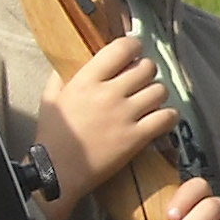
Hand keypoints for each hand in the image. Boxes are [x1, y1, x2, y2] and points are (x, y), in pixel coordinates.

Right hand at [32, 36, 176, 215]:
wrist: (57, 172)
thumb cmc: (52, 134)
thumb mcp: (51, 97)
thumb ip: (63, 75)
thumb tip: (78, 58)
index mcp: (87, 80)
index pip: (122, 48)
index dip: (134, 47)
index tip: (134, 55)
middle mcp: (109, 94)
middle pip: (147, 68)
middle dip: (147, 73)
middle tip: (140, 83)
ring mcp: (125, 115)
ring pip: (161, 90)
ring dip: (158, 95)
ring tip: (148, 102)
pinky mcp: (137, 137)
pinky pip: (167, 117)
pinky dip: (168, 116)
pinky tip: (159, 119)